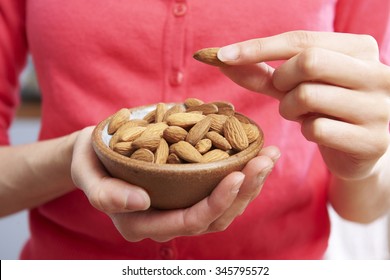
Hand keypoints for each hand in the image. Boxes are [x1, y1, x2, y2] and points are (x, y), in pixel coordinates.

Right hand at [71, 127, 279, 241]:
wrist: (95, 154)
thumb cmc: (91, 161)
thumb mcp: (87, 174)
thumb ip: (106, 193)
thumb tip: (141, 201)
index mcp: (142, 224)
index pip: (187, 221)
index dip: (216, 202)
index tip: (238, 173)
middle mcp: (165, 222)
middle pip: (215, 218)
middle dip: (245, 190)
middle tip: (266, 158)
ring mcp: (179, 209)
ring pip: (224, 209)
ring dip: (251, 184)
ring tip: (268, 155)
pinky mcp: (187, 194)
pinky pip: (220, 194)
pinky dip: (242, 177)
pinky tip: (254, 155)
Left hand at [218, 31, 389, 180]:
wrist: (357, 150)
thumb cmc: (324, 109)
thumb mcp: (294, 86)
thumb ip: (263, 72)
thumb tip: (222, 58)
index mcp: (361, 49)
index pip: (301, 39)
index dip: (258, 47)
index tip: (222, 56)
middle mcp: (378, 73)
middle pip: (308, 62)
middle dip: (282, 80)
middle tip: (285, 93)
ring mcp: (379, 107)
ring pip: (308, 96)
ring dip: (289, 108)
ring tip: (302, 114)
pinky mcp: (372, 140)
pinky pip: (316, 129)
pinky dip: (305, 131)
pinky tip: (317, 132)